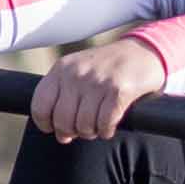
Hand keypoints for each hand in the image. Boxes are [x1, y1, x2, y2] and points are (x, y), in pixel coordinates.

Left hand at [29, 35, 167, 142]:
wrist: (144, 51)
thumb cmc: (109, 66)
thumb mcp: (79, 69)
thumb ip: (64, 93)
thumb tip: (58, 132)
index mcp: (61, 69)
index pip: (40, 105)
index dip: (46, 124)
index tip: (55, 129)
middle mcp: (77, 74)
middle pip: (62, 120)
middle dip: (71, 132)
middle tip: (81, 131)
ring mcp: (98, 81)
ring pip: (84, 124)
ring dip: (91, 132)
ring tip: (97, 127)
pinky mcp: (119, 90)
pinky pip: (105, 123)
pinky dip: (106, 130)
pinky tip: (109, 127)